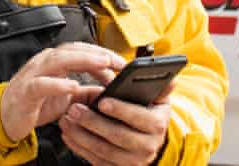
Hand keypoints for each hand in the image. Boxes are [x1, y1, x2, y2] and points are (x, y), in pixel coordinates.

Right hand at [0, 42, 125, 142]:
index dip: (103, 53)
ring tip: (102, 64)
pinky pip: (42, 84)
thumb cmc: (34, 103)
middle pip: (74, 50)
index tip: (121, 63)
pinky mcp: (26, 90)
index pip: (82, 50)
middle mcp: (45, 62)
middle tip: (117, 61)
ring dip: (83, 60)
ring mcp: (34, 74)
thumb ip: (86, 93)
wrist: (6, 117)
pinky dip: (58, 84)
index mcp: (55, 60)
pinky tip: (73, 86)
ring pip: (59, 60)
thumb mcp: (66, 98)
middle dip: (98, 54)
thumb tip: (108, 91)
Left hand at [58, 81, 175, 165]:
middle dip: (93, 122)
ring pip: (103, 150)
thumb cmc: (149, 114)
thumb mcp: (157, 100)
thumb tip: (171, 79)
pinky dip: (79, 148)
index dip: (120, 110)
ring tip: (67, 119)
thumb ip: (160, 88)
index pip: (139, 118)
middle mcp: (147, 147)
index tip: (102, 101)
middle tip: (75, 109)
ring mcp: (132, 161)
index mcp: (157, 125)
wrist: (149, 142)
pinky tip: (69, 135)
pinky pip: (96, 161)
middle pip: (117, 135)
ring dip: (81, 135)